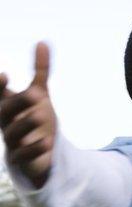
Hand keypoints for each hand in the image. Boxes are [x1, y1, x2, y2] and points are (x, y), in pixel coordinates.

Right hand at [1, 43, 56, 187]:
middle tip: (34, 93)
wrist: (39, 150)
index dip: (0, 87)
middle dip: (18, 102)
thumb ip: (40, 71)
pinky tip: (46, 142)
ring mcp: (12, 141)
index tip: (5, 74)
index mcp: (8, 105)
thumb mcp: (40, 94)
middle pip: (6, 112)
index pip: (0, 94)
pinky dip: (33, 149)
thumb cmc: (34, 118)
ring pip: (14, 133)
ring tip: (41, 116)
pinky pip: (24, 155)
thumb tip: (43, 41)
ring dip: (26, 124)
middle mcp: (6, 122)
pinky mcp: (21, 159)